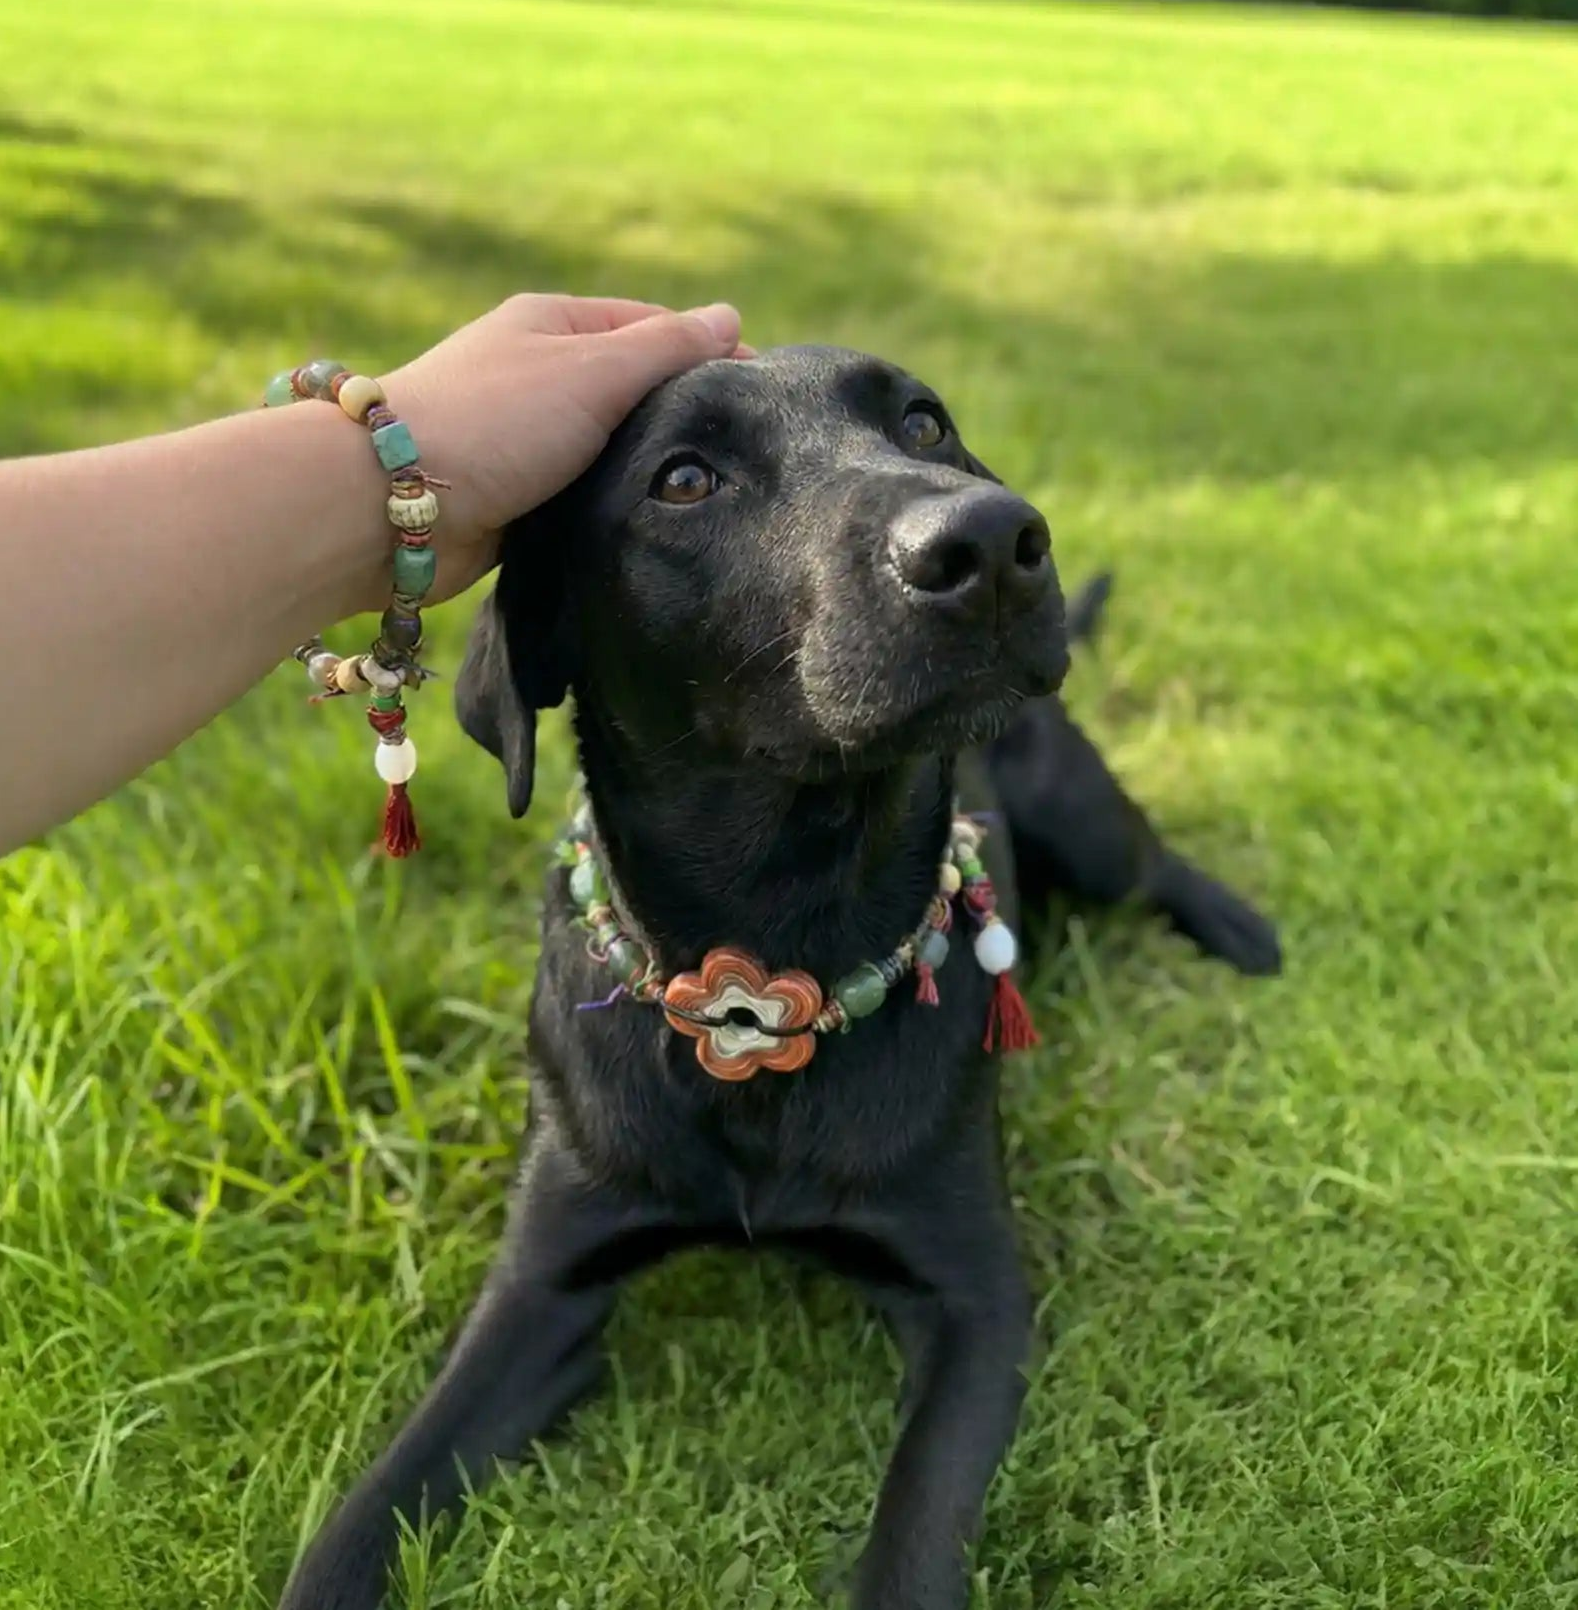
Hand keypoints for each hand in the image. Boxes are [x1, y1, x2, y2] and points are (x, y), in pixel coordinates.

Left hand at [376, 295, 746, 608]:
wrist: (391, 505)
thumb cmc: (495, 422)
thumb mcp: (594, 372)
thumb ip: (665, 348)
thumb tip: (729, 316)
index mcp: (553, 325)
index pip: (651, 328)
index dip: (707, 356)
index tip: (759, 397)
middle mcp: (537, 376)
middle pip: (630, 391)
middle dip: (678, 418)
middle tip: (737, 455)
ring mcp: (523, 440)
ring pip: (606, 449)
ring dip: (642, 470)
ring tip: (701, 497)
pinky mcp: (513, 499)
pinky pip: (578, 497)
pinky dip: (608, 506)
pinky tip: (645, 525)